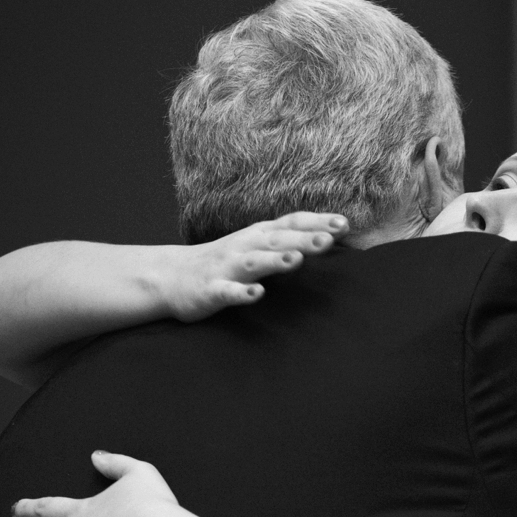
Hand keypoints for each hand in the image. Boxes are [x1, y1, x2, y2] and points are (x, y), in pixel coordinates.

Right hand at [163, 211, 347, 320]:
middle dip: (303, 238)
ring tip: (296, 260)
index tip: (344, 224)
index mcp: (259, 235)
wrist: (172, 276)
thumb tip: (332, 241)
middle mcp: (245, 246)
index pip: (291, 223)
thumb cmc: (225, 262)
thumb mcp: (258, 246)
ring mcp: (227, 268)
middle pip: (277, 240)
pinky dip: (242, 293)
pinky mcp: (211, 290)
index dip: (317, 221)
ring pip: (253, 262)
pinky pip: (228, 292)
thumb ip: (290, 243)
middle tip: (329, 239)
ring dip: (274, 260)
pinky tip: (257, 295)